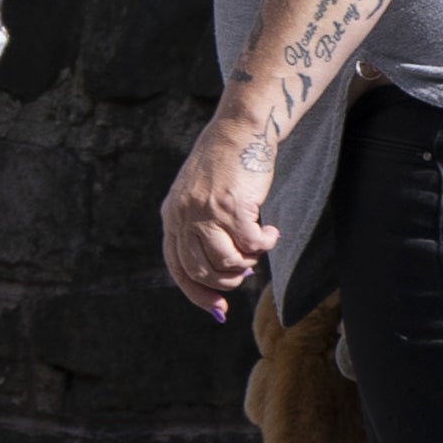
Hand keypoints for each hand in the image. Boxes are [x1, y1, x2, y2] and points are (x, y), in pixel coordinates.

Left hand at [159, 107, 285, 312]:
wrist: (238, 133)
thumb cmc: (223, 169)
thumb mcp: (197, 198)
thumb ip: (201, 231)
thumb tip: (227, 274)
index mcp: (171, 217)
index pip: (178, 268)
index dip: (198, 293)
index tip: (219, 309)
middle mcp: (183, 216)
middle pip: (203, 271)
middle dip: (228, 281)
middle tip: (247, 271)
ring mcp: (206, 212)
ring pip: (228, 263)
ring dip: (248, 262)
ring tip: (257, 244)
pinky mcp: (232, 207)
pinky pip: (252, 244)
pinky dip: (266, 243)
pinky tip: (271, 231)